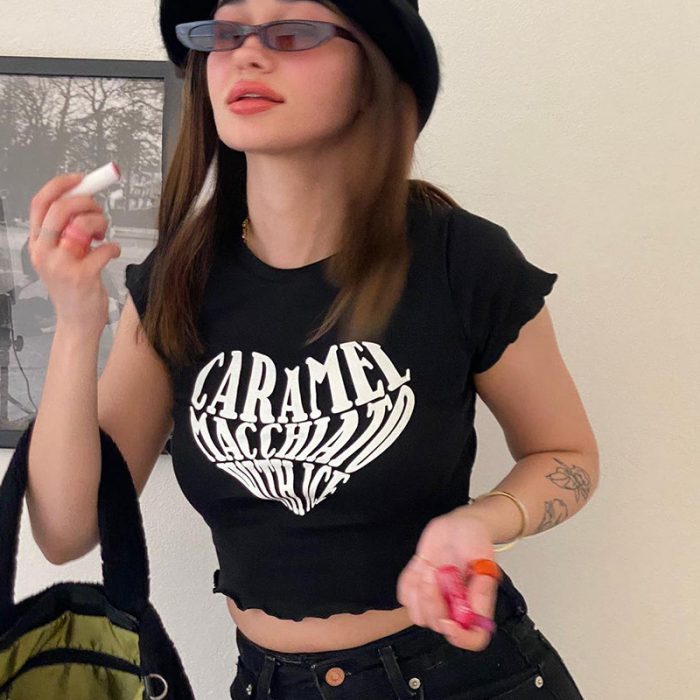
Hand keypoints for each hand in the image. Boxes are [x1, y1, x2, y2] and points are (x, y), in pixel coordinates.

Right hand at [27, 172, 120, 331]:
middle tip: (98, 210)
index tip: (81, 180)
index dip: (61, 185)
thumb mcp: (60, 256)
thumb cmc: (72, 287)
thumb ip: (67, 229)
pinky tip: (111, 252)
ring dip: (101, 223)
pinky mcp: (82, 276)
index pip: (40, 203)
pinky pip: (104, 249)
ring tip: (103, 235)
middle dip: (86, 202)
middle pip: (61, 209)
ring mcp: (62, 265)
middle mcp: (45, 252)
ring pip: (82, 225)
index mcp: (37, 243)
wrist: (76, 322)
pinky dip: (113, 247)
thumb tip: (85, 198)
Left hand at [396, 510, 499, 650]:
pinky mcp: (418, 589)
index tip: (449, 621)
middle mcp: (456, 607)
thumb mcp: (483, 556)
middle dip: (433, 602)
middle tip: (435, 573)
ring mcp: (436, 600)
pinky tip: (420, 566)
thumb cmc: (475, 540)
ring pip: (419, 616)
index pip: (473, 638)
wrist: (459, 525)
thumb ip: (481, 586)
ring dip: (419, 593)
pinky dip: (408, 583)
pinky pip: (405, 597)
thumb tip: (475, 614)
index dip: (461, 637)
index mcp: (477, 604)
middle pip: (440, 625)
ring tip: (429, 568)